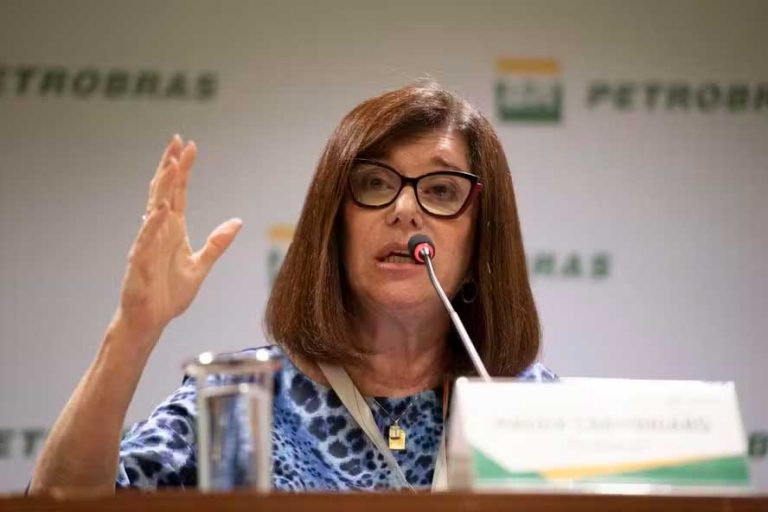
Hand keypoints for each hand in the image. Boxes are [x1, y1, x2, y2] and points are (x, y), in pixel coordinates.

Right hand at [116, 135, 241, 338]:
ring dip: (162, 187)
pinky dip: (154, 223)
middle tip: (177, 141)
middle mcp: (158, 231)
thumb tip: (237, 221)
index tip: (190, 147)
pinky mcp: (140, 262)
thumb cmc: (169, 293)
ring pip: (154, 209)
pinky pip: (147, 239)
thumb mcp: (201, 265)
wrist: (152, 320)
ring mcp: (147, 244)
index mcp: (173, 230)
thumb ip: (217, 243)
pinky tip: (162, 208)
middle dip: (170, 166)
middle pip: (163, 191)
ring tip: (170, 164)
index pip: (178, 192)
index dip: (183, 169)